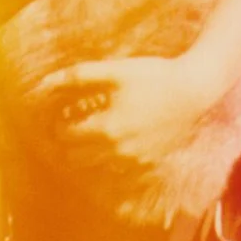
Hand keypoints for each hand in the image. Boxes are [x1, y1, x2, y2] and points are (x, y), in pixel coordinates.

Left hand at [33, 55, 227, 166]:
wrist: (195, 89)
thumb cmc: (154, 76)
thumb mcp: (115, 70)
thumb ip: (78, 76)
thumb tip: (45, 81)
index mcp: (105, 129)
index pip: (66, 138)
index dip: (59, 127)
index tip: (64, 116)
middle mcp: (117, 151)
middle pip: (77, 160)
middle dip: (69, 146)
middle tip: (74, 128)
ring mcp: (135, 160)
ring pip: (98, 168)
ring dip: (89, 155)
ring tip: (95, 135)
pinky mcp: (150, 162)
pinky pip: (121, 170)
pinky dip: (111, 161)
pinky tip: (118, 142)